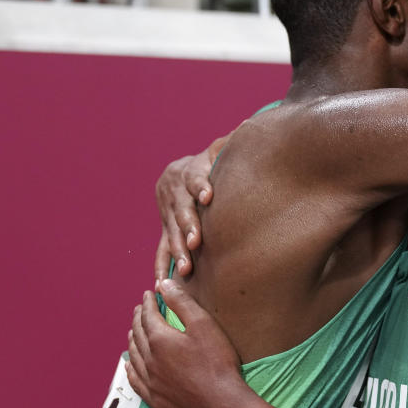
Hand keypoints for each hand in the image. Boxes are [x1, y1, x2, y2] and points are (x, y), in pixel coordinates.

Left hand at [126, 279, 248, 407]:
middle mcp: (149, 360)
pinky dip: (130, 368)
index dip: (148, 303)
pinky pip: (135, 380)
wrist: (222, 405)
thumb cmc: (217, 362)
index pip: (148, 316)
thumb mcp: (203, 325)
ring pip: (134, 356)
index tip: (148, 294)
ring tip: (133, 331)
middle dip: (138, 318)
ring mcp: (150, 381)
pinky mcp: (155, 399)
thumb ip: (182, 303)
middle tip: (139, 309)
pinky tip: (130, 365)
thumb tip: (163, 284)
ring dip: (132, 340)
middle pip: (138, 334)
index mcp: (160, 340)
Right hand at [154, 139, 220, 279]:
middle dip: (188, 226)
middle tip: (197, 241)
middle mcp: (174, 194)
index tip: (208, 196)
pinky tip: (159, 282)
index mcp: (188, 173)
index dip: (201, 186)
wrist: (178, 172)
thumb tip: (247, 124)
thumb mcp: (218, 150)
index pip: (195, 178)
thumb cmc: (209, 162)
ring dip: (178, 250)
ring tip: (187, 268)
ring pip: (171, 233)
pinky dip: (161, 265)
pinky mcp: (164, 229)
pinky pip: (160, 249)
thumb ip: (230, 143)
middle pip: (181, 211)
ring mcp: (167, 214)